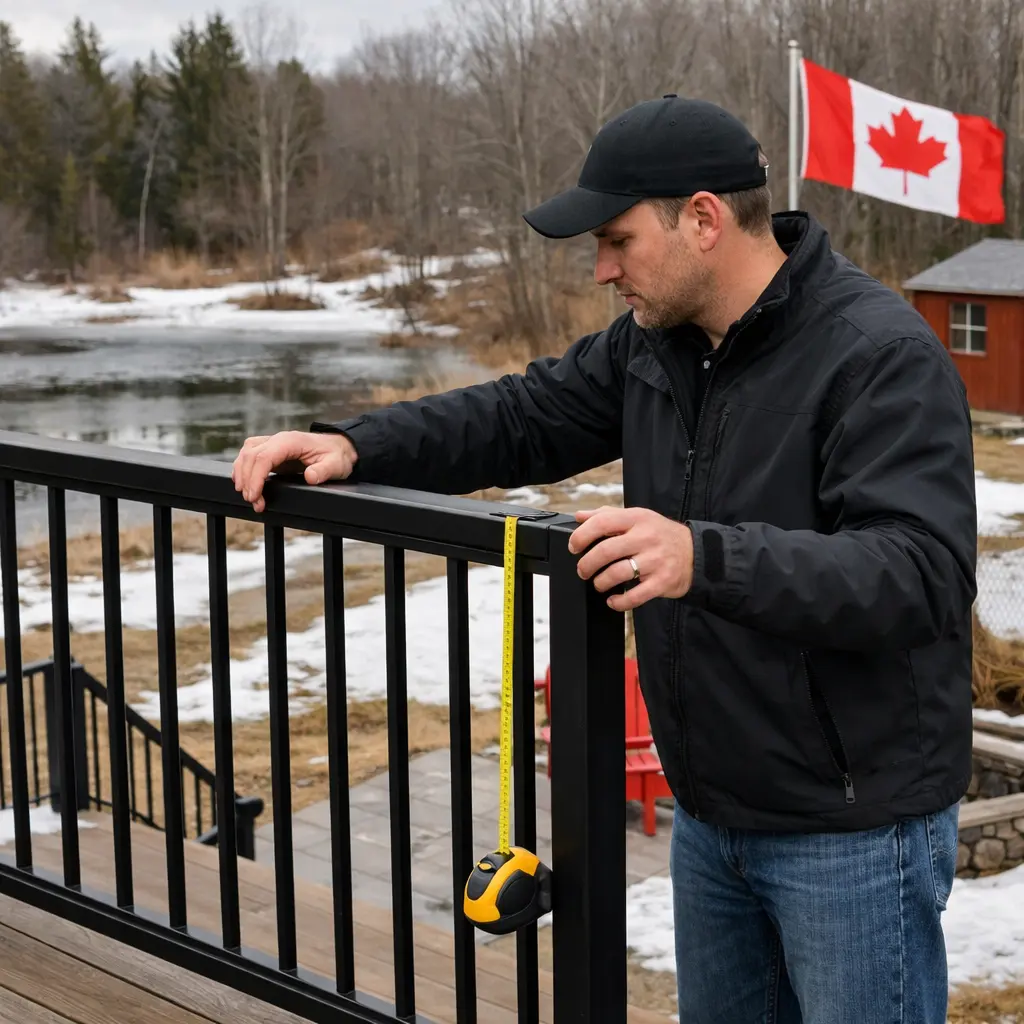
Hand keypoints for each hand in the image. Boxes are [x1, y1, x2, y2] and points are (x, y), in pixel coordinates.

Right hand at [231, 430, 357, 512]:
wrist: (338, 447)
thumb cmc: (336, 455)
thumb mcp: (336, 465)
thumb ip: (324, 471)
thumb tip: (310, 477)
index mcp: (291, 441)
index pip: (264, 457)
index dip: (256, 477)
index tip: (255, 495)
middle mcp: (278, 439)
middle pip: (251, 456)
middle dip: (247, 481)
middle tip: (254, 502)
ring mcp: (273, 443)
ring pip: (246, 454)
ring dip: (242, 475)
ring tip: (250, 497)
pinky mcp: (271, 450)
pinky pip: (249, 455)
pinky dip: (243, 469)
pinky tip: (245, 483)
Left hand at [568, 506, 693, 611]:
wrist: (696, 553)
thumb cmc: (661, 535)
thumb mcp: (638, 517)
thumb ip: (608, 515)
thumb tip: (579, 516)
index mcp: (637, 519)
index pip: (603, 522)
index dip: (582, 535)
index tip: (574, 546)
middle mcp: (646, 538)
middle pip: (605, 551)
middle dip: (586, 564)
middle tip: (583, 570)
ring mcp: (655, 561)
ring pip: (617, 573)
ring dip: (600, 582)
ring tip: (599, 583)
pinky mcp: (662, 582)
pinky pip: (634, 596)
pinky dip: (619, 602)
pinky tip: (613, 600)